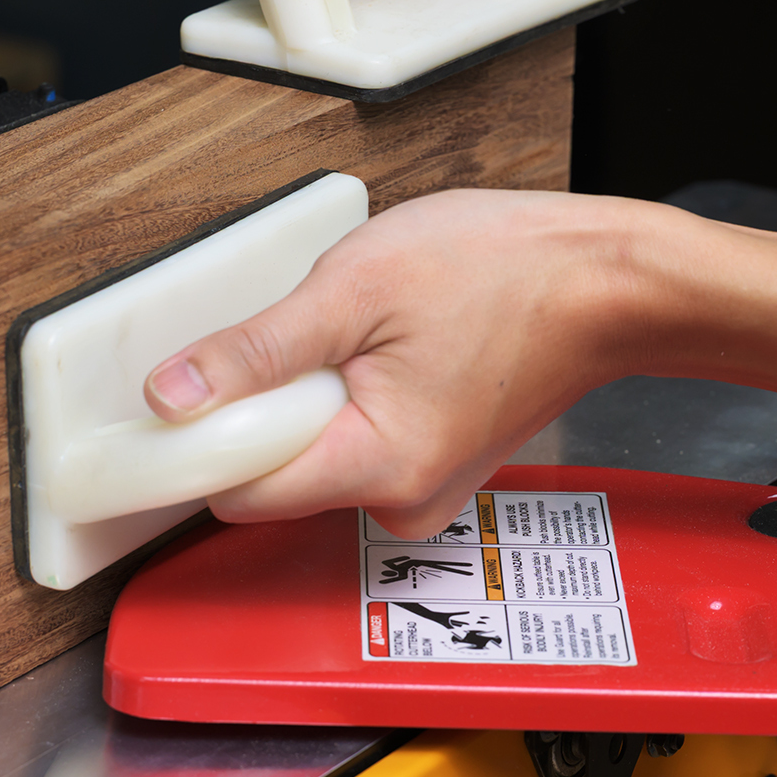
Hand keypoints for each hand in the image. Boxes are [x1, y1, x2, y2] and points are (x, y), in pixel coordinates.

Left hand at [143, 190, 650, 538]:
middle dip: (270, 410)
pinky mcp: (431, 476)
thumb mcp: (356, 286)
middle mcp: (401, 505)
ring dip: (312, 405)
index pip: (237, 493)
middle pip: (272, 481)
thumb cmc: (504, 271)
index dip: (205, 440)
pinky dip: (349, 407)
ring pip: (312, 464)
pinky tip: (392, 357)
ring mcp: (422, 496)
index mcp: (379, 467)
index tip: (197, 392)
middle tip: (322, 340)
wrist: (606, 282)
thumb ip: (254, 350)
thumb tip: (171, 395)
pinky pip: (352, 452)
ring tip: (371, 341)